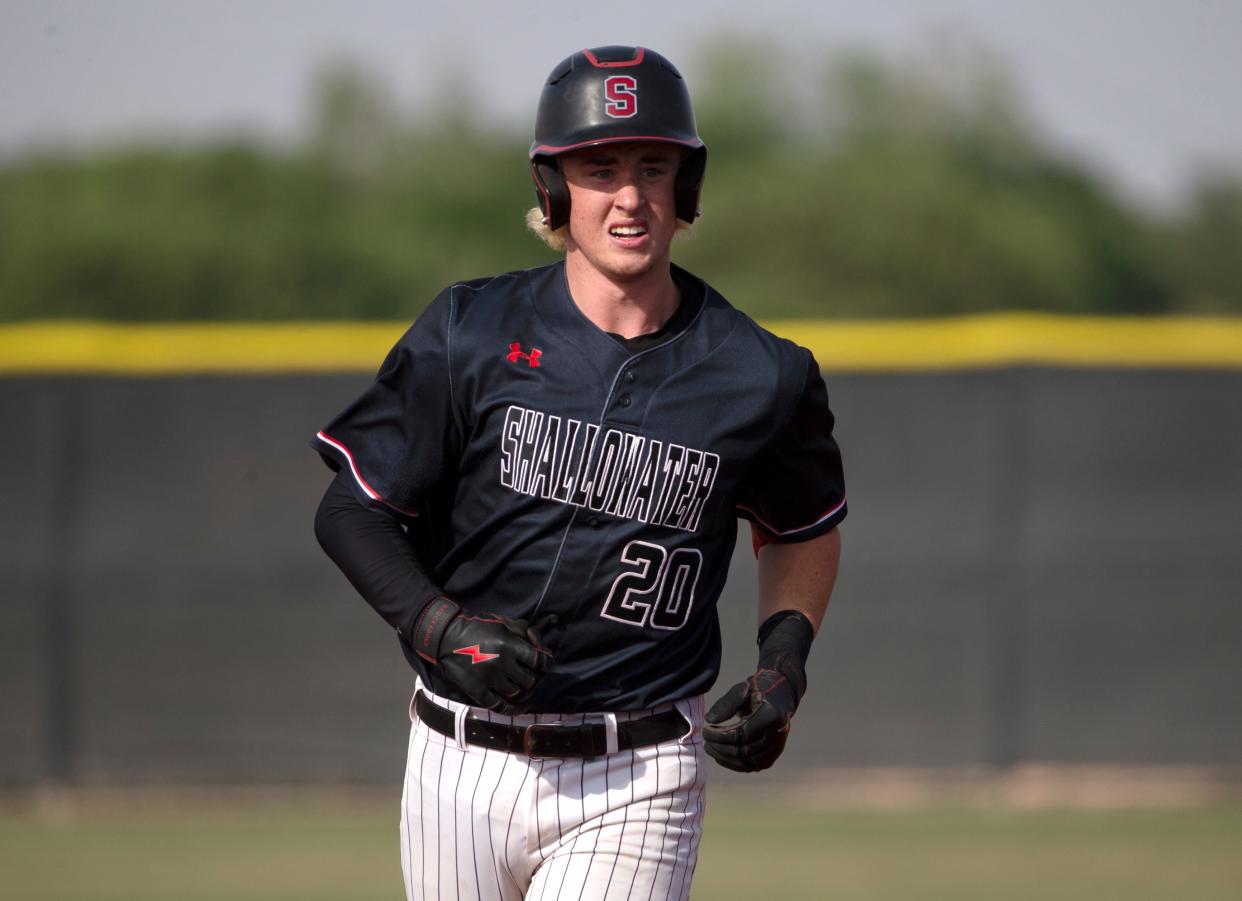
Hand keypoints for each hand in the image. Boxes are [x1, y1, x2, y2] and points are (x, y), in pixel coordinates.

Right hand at [435, 611, 552, 713]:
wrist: (447, 636)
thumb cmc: (478, 627)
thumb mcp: (503, 622)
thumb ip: (524, 632)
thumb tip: (541, 648)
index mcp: (509, 645)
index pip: (539, 661)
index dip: (545, 663)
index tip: (543, 663)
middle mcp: (501, 663)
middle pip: (530, 680)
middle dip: (533, 678)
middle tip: (531, 675)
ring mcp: (488, 679)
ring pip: (516, 693)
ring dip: (522, 692)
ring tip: (523, 688)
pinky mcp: (477, 690)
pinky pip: (499, 706)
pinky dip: (511, 709)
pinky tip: (518, 707)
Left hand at [703, 668, 798, 771]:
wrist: (781, 695)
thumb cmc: (759, 689)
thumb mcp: (743, 689)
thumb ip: (727, 703)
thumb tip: (709, 719)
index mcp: (771, 715)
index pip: (741, 734)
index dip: (720, 736)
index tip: (705, 730)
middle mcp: (777, 734)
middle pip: (744, 751)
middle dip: (720, 748)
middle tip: (705, 741)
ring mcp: (777, 747)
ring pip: (748, 763)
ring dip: (725, 758)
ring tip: (710, 748)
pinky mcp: (774, 754)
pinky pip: (753, 766)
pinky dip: (735, 764)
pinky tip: (721, 756)